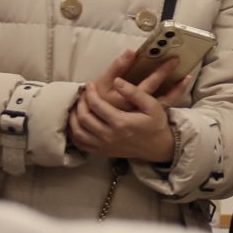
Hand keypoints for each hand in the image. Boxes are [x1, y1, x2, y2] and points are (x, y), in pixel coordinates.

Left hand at [68, 53, 188, 162]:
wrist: (158, 147)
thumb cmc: (155, 123)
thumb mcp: (151, 105)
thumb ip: (134, 92)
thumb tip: (116, 81)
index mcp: (121, 122)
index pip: (96, 104)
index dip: (90, 92)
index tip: (90, 84)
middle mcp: (109, 136)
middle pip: (83, 117)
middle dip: (80, 102)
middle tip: (83, 93)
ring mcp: (104, 146)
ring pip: (78, 132)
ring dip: (73, 117)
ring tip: (78, 106)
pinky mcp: (102, 152)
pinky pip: (81, 144)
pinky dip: (75, 132)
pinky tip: (78, 122)